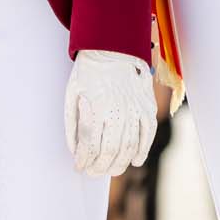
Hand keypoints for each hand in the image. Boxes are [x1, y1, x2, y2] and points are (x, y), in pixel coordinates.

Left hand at [64, 49, 155, 176]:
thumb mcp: (71, 96)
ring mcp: (136, 107)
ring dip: (120, 163)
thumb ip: (73, 125)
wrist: (112, 47)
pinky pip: (148, 132)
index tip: (79, 167)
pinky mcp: (147, 104)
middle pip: (111, 150)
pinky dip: (144, 149)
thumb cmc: (88, 72)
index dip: (84, 161)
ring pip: (130, 145)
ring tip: (110, 169)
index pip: (91, 146)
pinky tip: (136, 160)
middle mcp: (119, 109)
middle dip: (99, 167)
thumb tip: (76, 150)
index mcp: (97, 107)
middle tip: (92, 172)